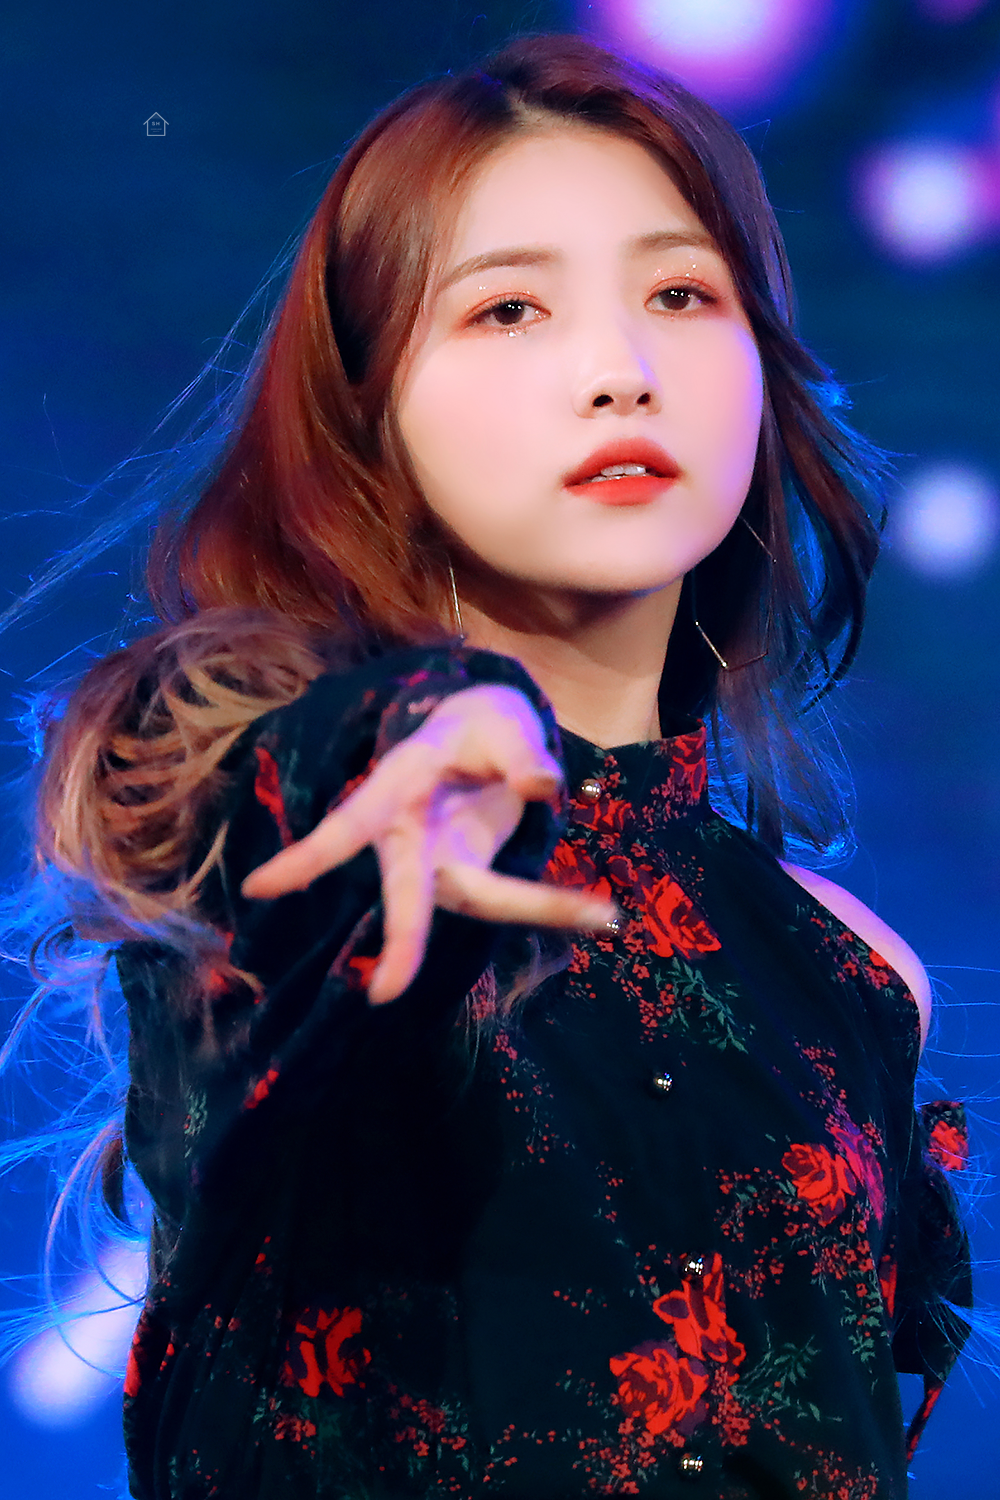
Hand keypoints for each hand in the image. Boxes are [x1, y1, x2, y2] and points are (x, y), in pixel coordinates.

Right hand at [241, 684, 617, 1003]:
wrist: (484, 736)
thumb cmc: (476, 726)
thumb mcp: (497, 722)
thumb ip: (519, 752)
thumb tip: (543, 787)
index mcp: (398, 790)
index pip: (350, 823)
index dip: (308, 856)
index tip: (260, 887)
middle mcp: (411, 839)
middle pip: (406, 892)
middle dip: (402, 941)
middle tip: (383, 995)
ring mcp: (442, 865)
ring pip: (481, 897)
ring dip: (538, 907)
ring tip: (603, 913)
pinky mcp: (473, 878)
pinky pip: (512, 896)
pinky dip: (558, 905)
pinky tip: (603, 913)